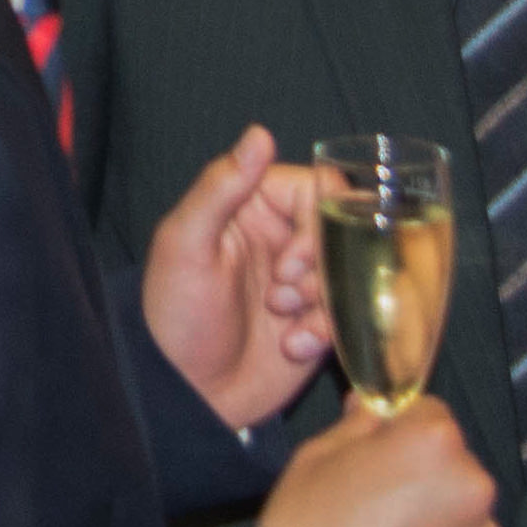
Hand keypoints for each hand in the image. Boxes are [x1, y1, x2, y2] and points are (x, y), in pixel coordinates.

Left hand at [140, 128, 332, 429]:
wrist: (185, 392)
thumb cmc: (173, 314)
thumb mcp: (185, 244)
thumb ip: (220, 187)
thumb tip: (258, 134)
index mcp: (255, 206)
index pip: (320, 189)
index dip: (318, 223)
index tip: (290, 261)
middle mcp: (284, 239)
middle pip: (345, 232)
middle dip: (323, 269)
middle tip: (283, 297)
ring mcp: (304, 283)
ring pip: (353, 275)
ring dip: (325, 304)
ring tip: (283, 327)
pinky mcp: (317, 322)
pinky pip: (350, 315)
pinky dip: (327, 333)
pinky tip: (290, 347)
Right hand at [255, 396, 500, 526]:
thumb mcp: (317, 457)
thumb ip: (357, 426)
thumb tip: (372, 413)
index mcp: (432, 444)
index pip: (430, 412)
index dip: (402, 427)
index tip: (383, 445)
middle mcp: (470, 488)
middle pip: (452, 464)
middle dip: (422, 475)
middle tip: (376, 498)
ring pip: (461, 513)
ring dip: (436, 518)